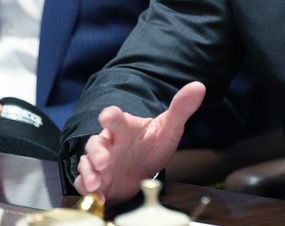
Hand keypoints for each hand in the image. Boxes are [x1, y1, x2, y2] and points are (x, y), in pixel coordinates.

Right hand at [74, 81, 205, 204]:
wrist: (144, 171)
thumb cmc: (153, 146)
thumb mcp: (169, 129)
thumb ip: (181, 109)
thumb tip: (199, 86)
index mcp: (125, 128)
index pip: (115, 118)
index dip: (111, 117)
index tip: (107, 117)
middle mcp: (109, 143)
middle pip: (95, 143)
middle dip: (96, 152)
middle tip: (104, 161)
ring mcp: (100, 162)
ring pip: (86, 163)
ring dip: (89, 173)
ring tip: (97, 183)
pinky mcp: (97, 180)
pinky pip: (85, 183)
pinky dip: (89, 191)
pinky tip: (100, 197)